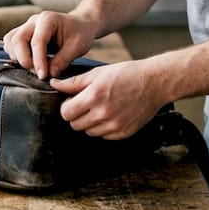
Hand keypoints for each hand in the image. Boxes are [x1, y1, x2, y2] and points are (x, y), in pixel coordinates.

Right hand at [2, 11, 98, 78]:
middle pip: (18, 40)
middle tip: (38, 74)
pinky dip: (15, 54)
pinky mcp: (24, 33)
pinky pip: (11, 42)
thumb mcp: (78, 46)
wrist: (80, 25)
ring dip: (18, 58)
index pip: (37, 41)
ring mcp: (27, 26)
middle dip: (24, 60)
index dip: (38, 61)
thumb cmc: (80, 33)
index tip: (43, 76)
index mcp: (48, 19)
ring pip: (11, 41)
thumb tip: (50, 74)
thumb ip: (63, 60)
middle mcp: (34, 21)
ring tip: (33, 69)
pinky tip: (27, 63)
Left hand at [49, 60, 164, 139]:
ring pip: (89, 132)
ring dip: (90, 122)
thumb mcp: (97, 73)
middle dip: (77, 115)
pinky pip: (103, 136)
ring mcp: (114, 125)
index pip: (66, 113)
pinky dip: (103, 127)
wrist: (154, 82)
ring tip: (101, 108)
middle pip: (75, 125)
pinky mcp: (123, 133)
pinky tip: (112, 113)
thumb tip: (54, 84)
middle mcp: (103, 113)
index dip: (67, 107)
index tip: (73, 101)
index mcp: (94, 96)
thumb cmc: (125, 74)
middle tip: (86, 104)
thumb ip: (73, 82)